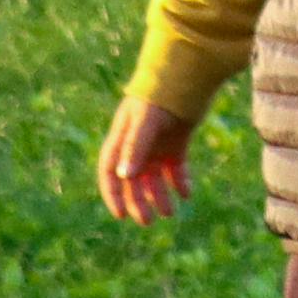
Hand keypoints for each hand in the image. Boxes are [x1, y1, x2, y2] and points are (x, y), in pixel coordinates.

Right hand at [99, 90, 198, 224]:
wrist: (187, 76)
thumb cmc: (159, 96)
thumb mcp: (145, 122)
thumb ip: (135, 147)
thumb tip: (125, 177)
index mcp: (122, 139)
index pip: (110, 172)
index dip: (113, 194)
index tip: (121, 215)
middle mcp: (137, 146)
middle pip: (133, 182)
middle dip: (139, 202)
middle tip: (149, 221)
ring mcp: (157, 146)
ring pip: (155, 179)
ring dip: (160, 196)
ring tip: (170, 212)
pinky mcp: (177, 145)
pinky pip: (176, 170)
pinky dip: (180, 183)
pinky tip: (186, 194)